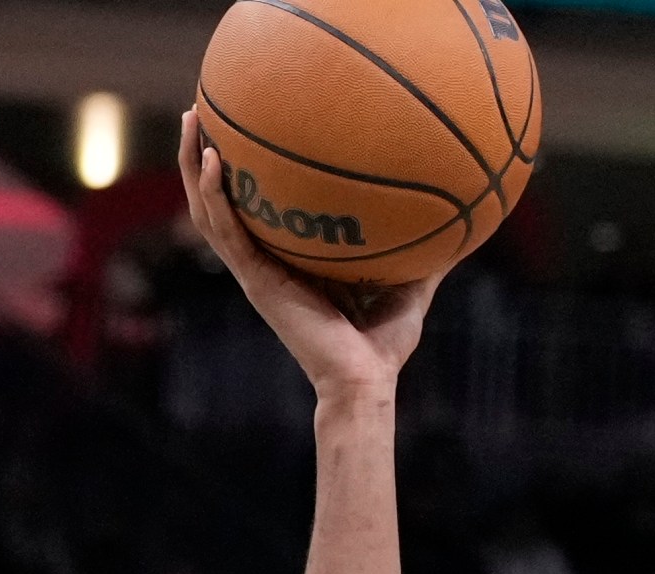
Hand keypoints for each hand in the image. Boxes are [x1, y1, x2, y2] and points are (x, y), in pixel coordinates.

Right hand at [175, 110, 443, 398]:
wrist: (366, 382)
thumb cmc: (384, 347)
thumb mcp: (410, 289)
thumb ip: (427, 259)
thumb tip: (464, 229)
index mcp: (291, 263)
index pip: (258, 212)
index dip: (245, 175)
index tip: (246, 131)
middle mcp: (266, 263)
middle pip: (221, 201)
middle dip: (205, 155)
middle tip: (200, 110)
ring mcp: (256, 272)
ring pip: (209, 210)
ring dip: (194, 164)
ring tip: (190, 119)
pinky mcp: (256, 282)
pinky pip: (226, 232)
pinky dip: (215, 195)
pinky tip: (212, 161)